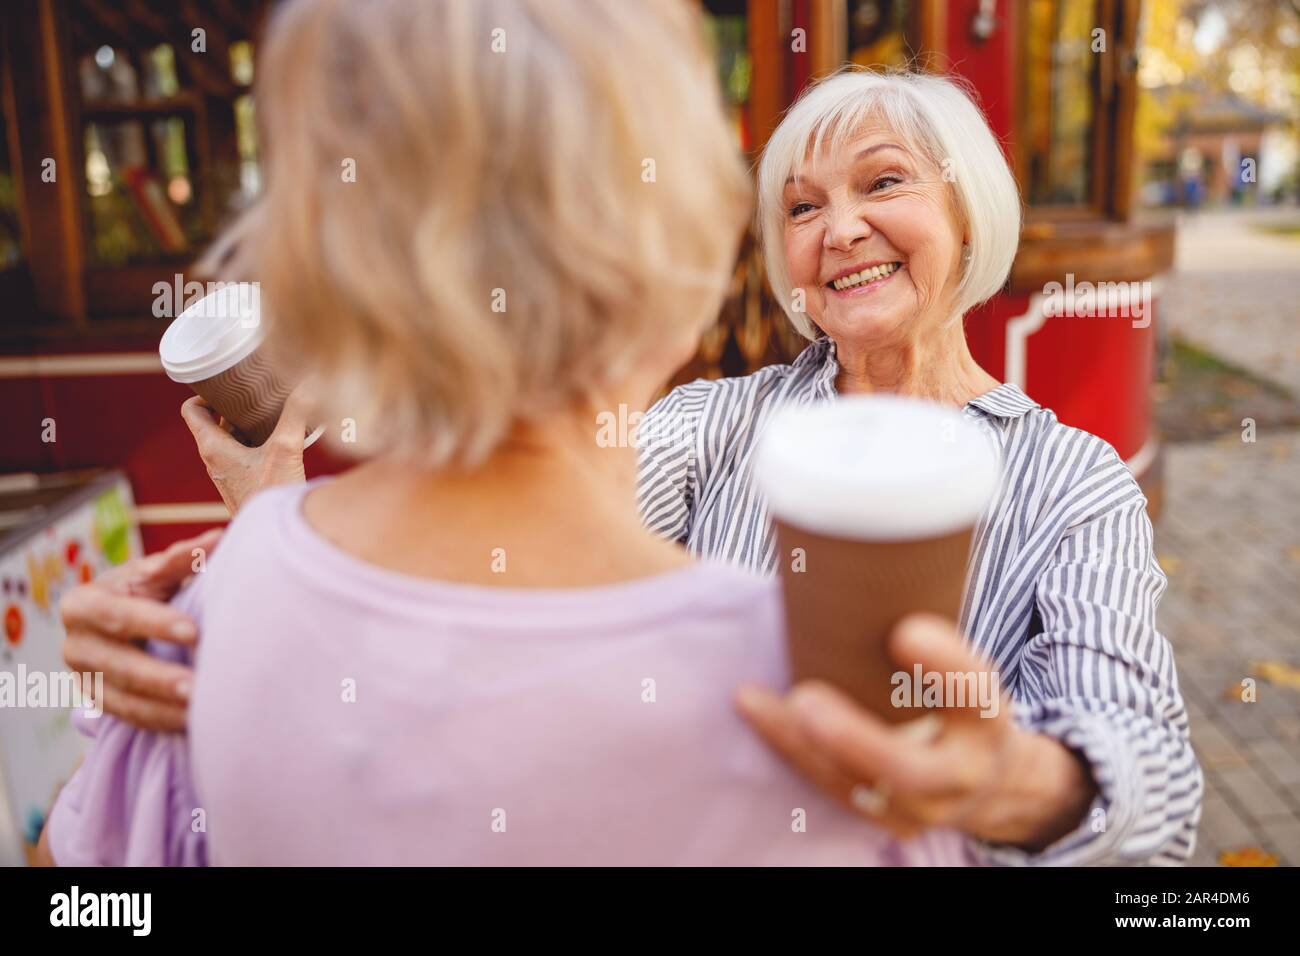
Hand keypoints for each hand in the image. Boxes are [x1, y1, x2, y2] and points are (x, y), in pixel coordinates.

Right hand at [59, 529, 221, 731]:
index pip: (115, 615)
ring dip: (162, 709)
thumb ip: (179, 560)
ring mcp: (85, 679)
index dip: (152, 623)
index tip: (193, 632)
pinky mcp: (102, 704)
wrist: (124, 621)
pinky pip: (130, 719)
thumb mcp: (154, 573)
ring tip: (200, 712)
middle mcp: (75, 645)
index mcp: (83, 605)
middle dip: (158, 678)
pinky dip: (161, 723)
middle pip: (116, 664)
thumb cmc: (146, 590)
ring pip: (122, 700)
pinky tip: (193, 724)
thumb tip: (215, 539)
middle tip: (197, 687)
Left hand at [181, 386, 310, 514]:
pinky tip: (282, 436)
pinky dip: (258, 440)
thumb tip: (310, 383)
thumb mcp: (286, 449)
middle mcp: (215, 459)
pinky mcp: (244, 482)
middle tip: (257, 391)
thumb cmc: (270, 496)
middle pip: (216, 421)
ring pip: (233, 437)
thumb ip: (297, 414)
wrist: (273, 538)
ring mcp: (228, 472)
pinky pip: (245, 453)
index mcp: (212, 447)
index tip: (227, 384)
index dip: (205, 393)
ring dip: (249, 423)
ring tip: (272, 409)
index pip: (191, 410)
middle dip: (236, 405)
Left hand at [736, 613, 1096, 850]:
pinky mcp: (890, 821)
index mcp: (987, 719)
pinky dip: (792, 751)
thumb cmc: (957, 700)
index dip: (945, 664)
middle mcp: (962, 771)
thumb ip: (923, 622)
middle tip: (804, 699)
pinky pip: (835, 792)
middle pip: (912, 770)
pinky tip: (757, 712)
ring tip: (756, 700)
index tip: (906, 630)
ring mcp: (923, 808)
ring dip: (802, 745)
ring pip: (860, 789)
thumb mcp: (965, 663)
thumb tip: (854, 541)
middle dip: (855, 738)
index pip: (974, 692)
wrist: (988, 778)